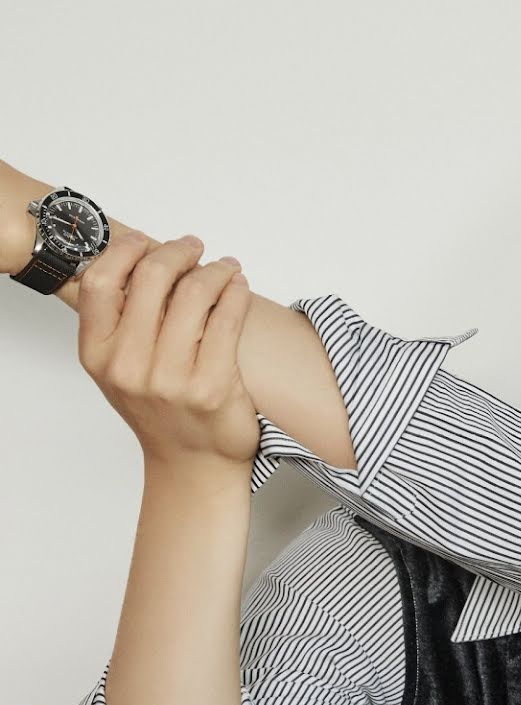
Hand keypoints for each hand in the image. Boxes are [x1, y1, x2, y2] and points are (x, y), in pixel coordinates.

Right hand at [77, 233, 258, 468]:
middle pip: (152, 276)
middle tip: (194, 248)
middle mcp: (129, 366)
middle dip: (179, 251)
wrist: (192, 462)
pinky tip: (238, 287)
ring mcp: (171, 378)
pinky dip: (236, 291)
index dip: (126, 251)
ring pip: (194, 291)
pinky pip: (228, 317)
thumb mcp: (118, 368)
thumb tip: (142, 257)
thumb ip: (119, 320)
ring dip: (215, 268)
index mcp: (97, 355)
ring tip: (224, 268)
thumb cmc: (159, 409)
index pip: (101, 281)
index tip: (148, 242)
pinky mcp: (213, 385)